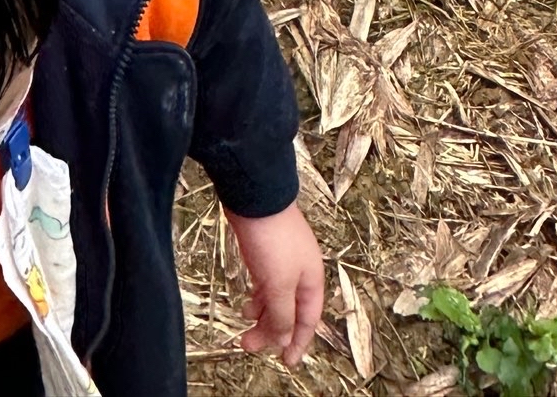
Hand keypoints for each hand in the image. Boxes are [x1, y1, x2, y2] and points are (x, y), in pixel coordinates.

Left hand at [229, 204, 324, 364]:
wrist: (255, 195)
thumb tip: (284, 339)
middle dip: (272, 331)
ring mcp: (282, 261)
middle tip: (251, 345)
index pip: (308, 320)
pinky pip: (265, 284)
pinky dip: (257, 298)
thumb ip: (282, 314)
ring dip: (261, 316)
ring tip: (244, 327)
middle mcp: (300, 272)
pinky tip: (246, 304)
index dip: (298, 342)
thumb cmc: (273, 236)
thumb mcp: (279, 284)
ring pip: (275, 299)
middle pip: (289, 311)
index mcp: (312, 280)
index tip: (287, 361)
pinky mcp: (265, 252)